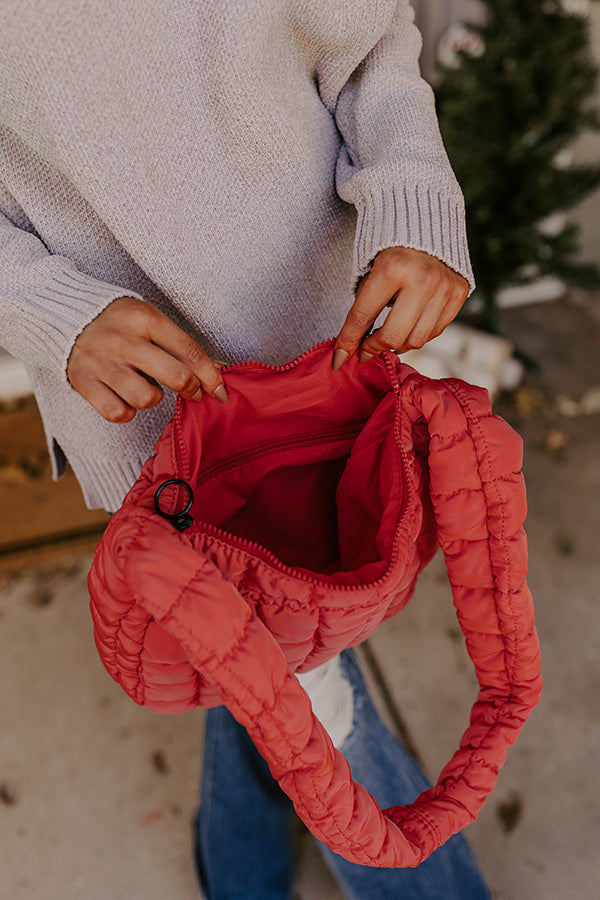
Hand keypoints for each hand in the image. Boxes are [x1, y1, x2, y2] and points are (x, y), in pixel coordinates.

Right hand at [67, 297, 226, 422]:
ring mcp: (101, 361)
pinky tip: (125, 396)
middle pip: (176, 378)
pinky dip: (127, 411)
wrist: (66, 315)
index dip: (212, 377)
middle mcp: (123, 339)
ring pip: (147, 399)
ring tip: (146, 386)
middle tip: (190, 391)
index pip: (190, 352)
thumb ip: (180, 346)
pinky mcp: (83, 381)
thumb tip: (217, 375)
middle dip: (191, 389)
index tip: (221, 392)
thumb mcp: (151, 320)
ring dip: (153, 398)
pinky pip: (118, 413)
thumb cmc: (121, 322)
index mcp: (145, 318)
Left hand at [332, 247, 468, 367]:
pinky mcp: (460, 291)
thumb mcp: (368, 270)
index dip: (348, 343)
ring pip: (417, 339)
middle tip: (365, 350)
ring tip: (386, 337)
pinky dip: (418, 334)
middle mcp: (423, 279)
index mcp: (392, 268)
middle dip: (374, 348)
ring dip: (397, 344)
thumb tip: (353, 348)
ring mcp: (445, 286)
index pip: (363, 317)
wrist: (424, 216)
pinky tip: (408, 326)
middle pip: (393, 337)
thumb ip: (362, 308)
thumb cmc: (388, 245)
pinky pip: (436, 330)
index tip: (339, 360)